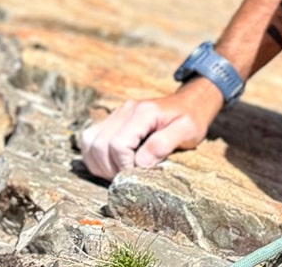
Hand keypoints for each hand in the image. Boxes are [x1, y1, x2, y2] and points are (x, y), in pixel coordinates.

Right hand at [78, 81, 222, 179]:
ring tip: (120, 172)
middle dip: (111, 168)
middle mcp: (125, 110)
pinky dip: (95, 156)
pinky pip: (89, 140)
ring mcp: (116, 114)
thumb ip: (163, 145)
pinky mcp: (112, 120)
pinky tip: (112, 164)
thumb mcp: (187, 131)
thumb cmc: (192, 118)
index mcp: (143, 112)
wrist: (190, 103)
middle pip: (99, 146)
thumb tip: (140, 163)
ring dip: (100, 164)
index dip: (124, 166)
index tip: (139, 174)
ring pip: (90, 143)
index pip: (118, 145)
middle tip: (129, 177)